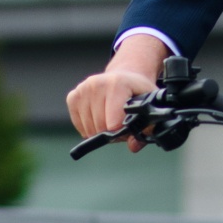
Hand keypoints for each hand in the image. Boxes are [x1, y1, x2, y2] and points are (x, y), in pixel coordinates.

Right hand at [65, 33, 165, 151]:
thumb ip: (147, 127)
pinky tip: (98, 117)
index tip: (128, 125)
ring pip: (88, 128)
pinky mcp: (73, 97)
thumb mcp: (150, 105)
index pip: (113, 123)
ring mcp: (82, 89)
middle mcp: (97, 84)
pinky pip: (78, 125)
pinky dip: (88, 127)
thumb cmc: (137, 92)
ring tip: (110, 119)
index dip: (122, 132)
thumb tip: (133, 146)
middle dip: (111, 132)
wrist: (125, 76)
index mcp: (117, 84)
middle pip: (100, 127)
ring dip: (99, 131)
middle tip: (120, 123)